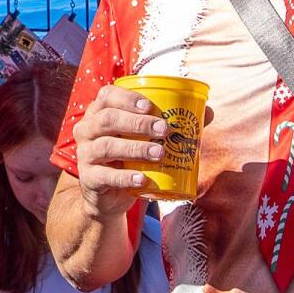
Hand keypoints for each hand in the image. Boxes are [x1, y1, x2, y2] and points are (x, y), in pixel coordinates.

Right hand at [72, 85, 167, 219]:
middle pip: (107, 119)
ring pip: (107, 146)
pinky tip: (142, 179)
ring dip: (135, 148)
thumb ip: (172, 125)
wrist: (110, 196)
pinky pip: (105, 176)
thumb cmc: (130, 159)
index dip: (127, 98)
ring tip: (159, 153)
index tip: (151, 106)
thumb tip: (207, 112)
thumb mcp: (145, 140)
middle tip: (164, 129)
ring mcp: (85, 154)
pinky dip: (125, 177)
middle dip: (137, 123)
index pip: (107, 96)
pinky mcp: (90, 179)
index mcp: (99, 113)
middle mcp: (87, 130)